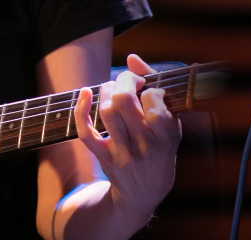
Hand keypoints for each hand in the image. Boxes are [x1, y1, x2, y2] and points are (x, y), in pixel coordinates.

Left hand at [74, 54, 181, 217]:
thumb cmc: (160, 150)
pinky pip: (85, 132)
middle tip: (128, 80)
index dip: (150, 90)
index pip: (154, 105)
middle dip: (124, 80)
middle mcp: (144, 146)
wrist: (144, 192)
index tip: (150, 91)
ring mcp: (122, 153)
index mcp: (166, 137)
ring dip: (106, 89)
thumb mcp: (170, 124)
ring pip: (106, 112)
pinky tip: (85, 92)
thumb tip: (132, 58)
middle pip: (124, 101)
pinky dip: (80, 110)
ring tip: (112, 87)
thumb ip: (154, 87)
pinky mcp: (104, 157)